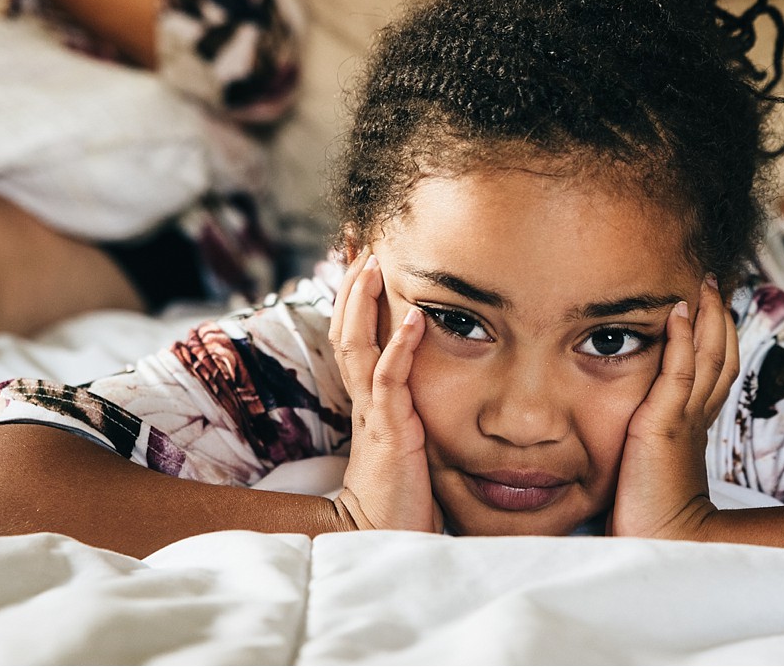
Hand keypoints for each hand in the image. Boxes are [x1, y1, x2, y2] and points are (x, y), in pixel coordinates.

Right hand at [327, 250, 442, 532]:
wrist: (385, 541)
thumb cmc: (404, 498)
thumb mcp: (411, 443)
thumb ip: (414, 412)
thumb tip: (436, 386)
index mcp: (369, 400)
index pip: (355, 336)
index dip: (355, 297)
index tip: (363, 256)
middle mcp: (365, 400)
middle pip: (347, 329)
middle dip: (352, 284)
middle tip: (358, 241)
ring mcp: (374, 414)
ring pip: (358, 346)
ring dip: (364, 303)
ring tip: (374, 263)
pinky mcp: (389, 431)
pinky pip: (391, 381)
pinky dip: (401, 347)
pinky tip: (415, 318)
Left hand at [609, 275, 739, 539]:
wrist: (664, 543)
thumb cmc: (649, 513)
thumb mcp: (647, 462)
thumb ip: (643, 437)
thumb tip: (625, 423)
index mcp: (694, 424)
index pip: (713, 370)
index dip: (715, 337)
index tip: (708, 306)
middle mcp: (697, 417)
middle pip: (721, 355)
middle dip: (719, 317)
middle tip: (713, 282)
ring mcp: (685, 419)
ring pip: (708, 357)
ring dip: (707, 317)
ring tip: (702, 284)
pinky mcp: (665, 425)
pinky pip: (679, 372)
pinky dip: (682, 339)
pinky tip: (677, 311)